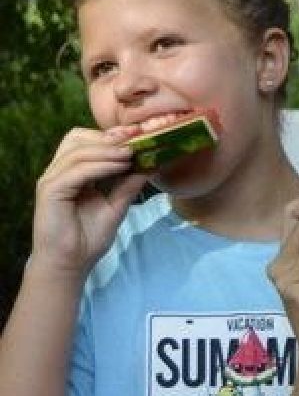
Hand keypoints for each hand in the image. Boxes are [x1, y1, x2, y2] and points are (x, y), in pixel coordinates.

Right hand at [30, 125, 149, 276]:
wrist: (71, 263)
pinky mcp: (50, 190)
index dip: (112, 136)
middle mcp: (59, 172)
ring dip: (108, 149)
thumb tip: (150, 165)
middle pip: (77, 138)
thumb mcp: (116, 206)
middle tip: (137, 137)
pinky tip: (121, 166)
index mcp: (72, 173)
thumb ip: (128, 185)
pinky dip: (101, 165)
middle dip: (108, 136)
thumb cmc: (88, 238)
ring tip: (132, 153)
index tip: (140, 133)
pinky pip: (77, 170)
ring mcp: (52, 180)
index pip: (86, 142)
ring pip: (78, 151)